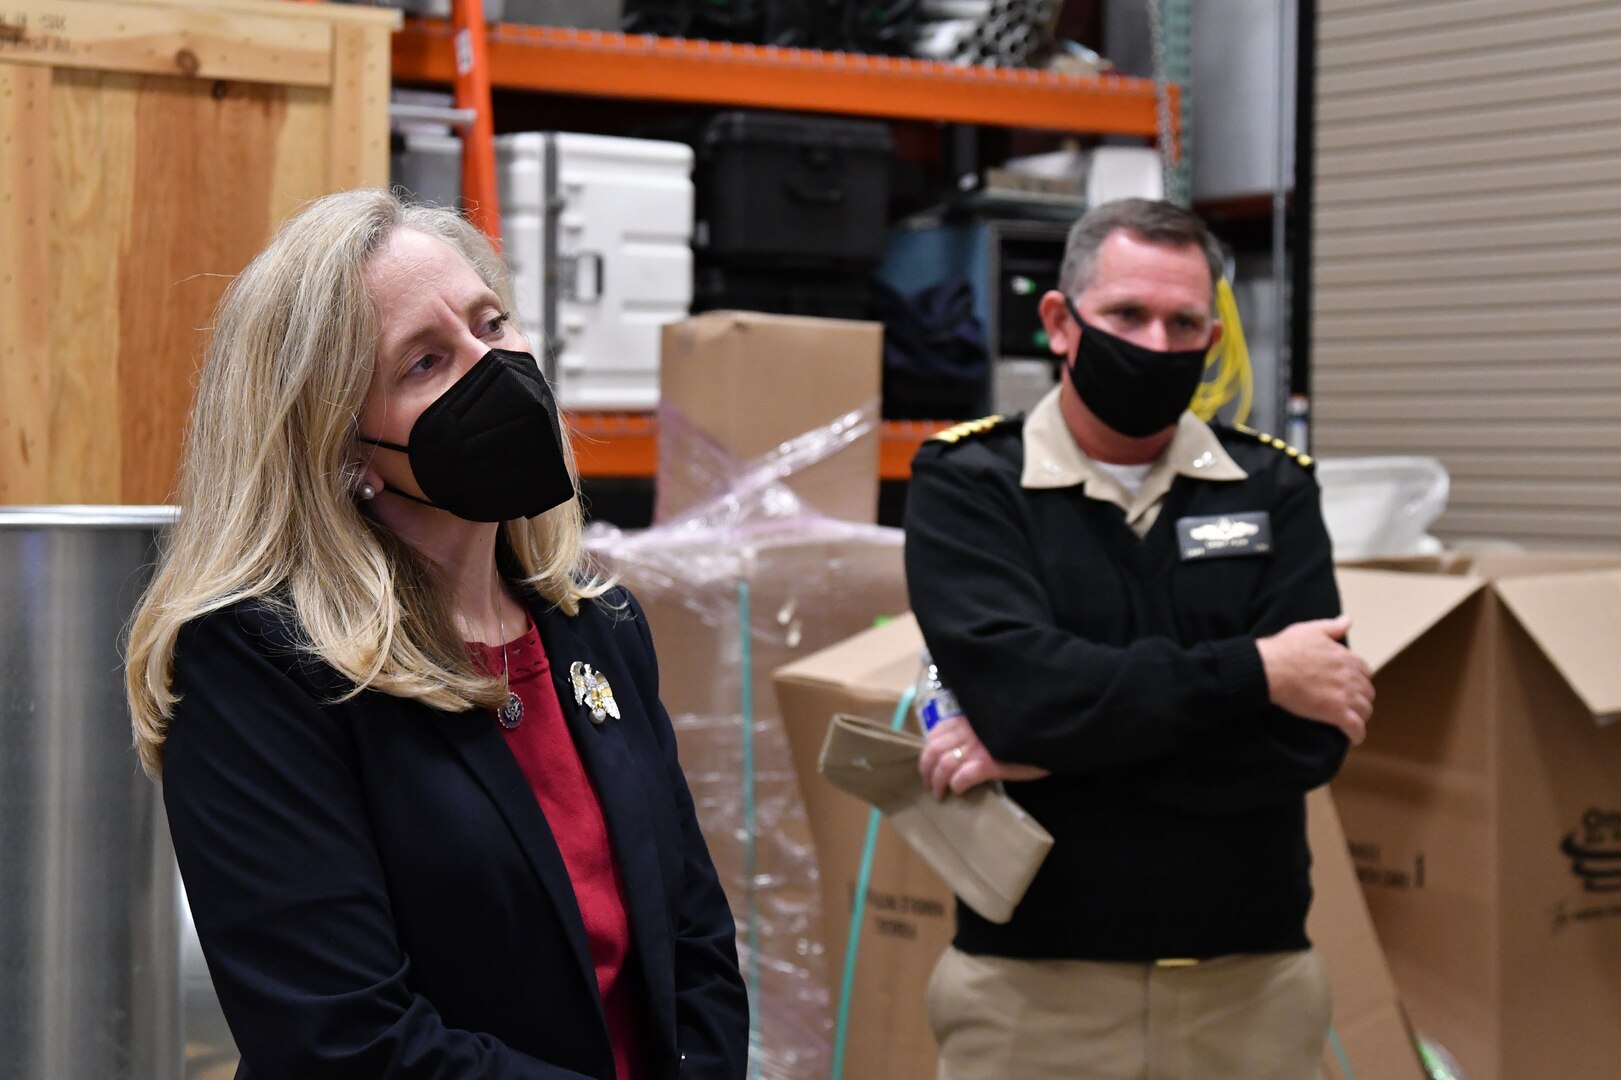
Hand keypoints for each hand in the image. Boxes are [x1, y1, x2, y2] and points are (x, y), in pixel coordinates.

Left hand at [918, 714, 1050, 798]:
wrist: (1049, 734)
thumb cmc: (1023, 730)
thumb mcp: (995, 723)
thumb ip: (976, 728)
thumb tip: (958, 746)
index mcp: (969, 719)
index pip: (936, 733)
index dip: (928, 750)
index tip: (929, 763)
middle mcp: (969, 730)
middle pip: (934, 750)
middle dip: (926, 770)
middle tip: (929, 784)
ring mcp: (978, 746)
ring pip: (944, 764)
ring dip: (937, 781)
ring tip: (940, 793)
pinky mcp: (990, 763)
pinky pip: (964, 776)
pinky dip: (957, 785)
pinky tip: (959, 791)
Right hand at [1256, 615, 1373, 744]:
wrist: (1270, 668)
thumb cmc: (1285, 648)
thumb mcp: (1309, 629)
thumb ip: (1332, 627)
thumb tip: (1347, 620)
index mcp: (1346, 657)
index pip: (1365, 671)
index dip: (1357, 678)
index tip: (1348, 684)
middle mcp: (1350, 676)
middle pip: (1367, 692)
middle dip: (1360, 698)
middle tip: (1347, 704)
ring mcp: (1345, 695)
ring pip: (1365, 710)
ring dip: (1359, 716)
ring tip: (1349, 721)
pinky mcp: (1336, 713)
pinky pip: (1356, 728)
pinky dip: (1356, 734)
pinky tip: (1352, 737)